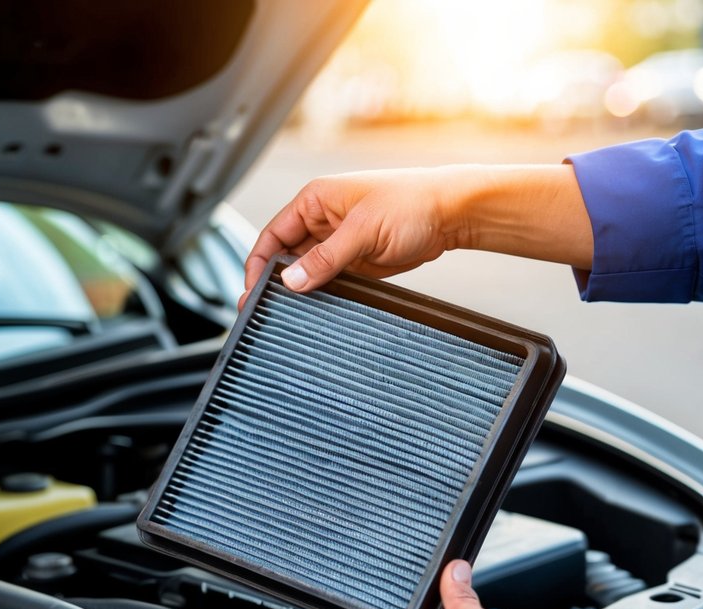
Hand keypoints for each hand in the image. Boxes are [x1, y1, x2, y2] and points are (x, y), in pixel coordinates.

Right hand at [242, 169, 461, 307]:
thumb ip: (325, 258)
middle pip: (285, 256)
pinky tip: (313, 310)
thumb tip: (291, 281)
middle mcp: (322, 221)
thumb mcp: (362, 230)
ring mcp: (338, 243)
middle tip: (262, 309)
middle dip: (274, 282)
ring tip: (285, 314)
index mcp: (315, 201)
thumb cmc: (411, 203)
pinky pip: (328, 281)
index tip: (251, 290)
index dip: (259, 263)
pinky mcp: (355, 263)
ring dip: (299, 290)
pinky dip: (320, 295)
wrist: (451, 214)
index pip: (272, 235)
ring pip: (306, 272)